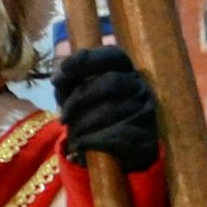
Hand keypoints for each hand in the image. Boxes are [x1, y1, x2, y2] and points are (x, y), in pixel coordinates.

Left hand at [55, 45, 159, 172]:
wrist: (114, 152)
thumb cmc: (90, 114)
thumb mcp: (74, 95)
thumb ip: (66, 82)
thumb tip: (58, 77)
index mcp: (124, 70)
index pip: (113, 55)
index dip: (87, 61)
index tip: (61, 74)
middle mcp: (140, 86)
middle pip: (110, 82)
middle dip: (79, 100)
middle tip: (64, 119)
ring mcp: (147, 110)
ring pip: (111, 110)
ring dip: (83, 125)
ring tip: (74, 134)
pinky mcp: (147, 136)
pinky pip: (117, 135)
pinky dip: (92, 141)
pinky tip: (82, 144)